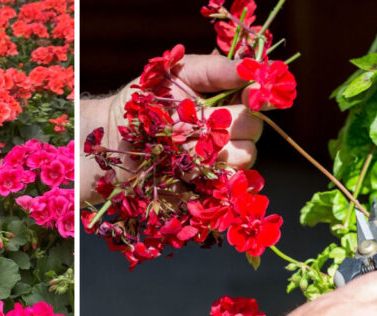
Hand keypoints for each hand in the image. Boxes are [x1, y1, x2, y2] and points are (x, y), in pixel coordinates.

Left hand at [80, 54, 262, 204]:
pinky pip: (225, 184)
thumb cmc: (144, 100)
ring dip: (213, 150)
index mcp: (226, 100)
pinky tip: (184, 168)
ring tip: (180, 143)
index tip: (255, 94)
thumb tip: (252, 68)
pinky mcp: (207, 186)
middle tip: (195, 120)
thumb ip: (214, 69)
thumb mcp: (175, 74)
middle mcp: (228, 131)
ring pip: (245, 157)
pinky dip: (206, 175)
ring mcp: (220, 160)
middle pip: (254, 128)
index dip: (263, 95)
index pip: (259, 97)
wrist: (114, 138)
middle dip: (229, 122)